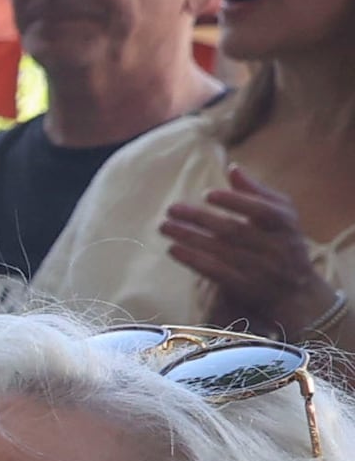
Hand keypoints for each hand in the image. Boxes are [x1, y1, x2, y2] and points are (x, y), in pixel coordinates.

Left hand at [159, 170, 339, 335]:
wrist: (297, 292)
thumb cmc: (284, 243)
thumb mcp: (281, 216)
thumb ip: (257, 193)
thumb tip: (232, 168)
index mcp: (286, 226)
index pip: (264, 211)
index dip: (236, 202)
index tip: (206, 194)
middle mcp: (276, 248)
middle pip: (234, 231)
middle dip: (200, 218)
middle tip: (170, 209)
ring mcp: (261, 269)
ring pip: (221, 251)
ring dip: (190, 238)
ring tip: (164, 227)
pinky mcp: (245, 288)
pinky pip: (216, 272)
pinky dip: (194, 260)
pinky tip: (173, 249)